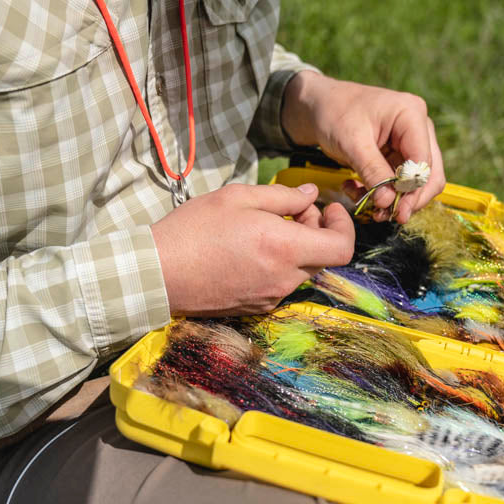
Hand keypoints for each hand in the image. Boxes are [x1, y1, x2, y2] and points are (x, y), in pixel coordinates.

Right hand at [151, 183, 353, 315]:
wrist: (158, 274)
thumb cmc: (194, 230)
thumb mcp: (238, 197)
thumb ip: (283, 196)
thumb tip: (312, 195)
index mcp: (285, 249)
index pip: (342, 248)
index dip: (345, 226)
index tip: (329, 209)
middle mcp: (284, 279)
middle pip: (322, 257)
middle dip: (316, 231)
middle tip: (292, 210)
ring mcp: (270, 298)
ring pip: (301, 270)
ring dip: (296, 248)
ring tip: (264, 228)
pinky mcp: (255, 308)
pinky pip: (280, 284)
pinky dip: (278, 265)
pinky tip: (249, 250)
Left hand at [281, 72, 445, 222]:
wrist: (320, 106)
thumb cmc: (334, 113)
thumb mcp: (351, 142)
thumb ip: (372, 171)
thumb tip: (388, 201)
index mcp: (411, 114)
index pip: (424, 161)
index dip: (413, 189)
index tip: (395, 210)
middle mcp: (418, 128)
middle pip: (429, 174)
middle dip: (409, 199)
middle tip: (389, 217)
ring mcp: (410, 143)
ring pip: (415, 183)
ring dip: (395, 200)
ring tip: (371, 209)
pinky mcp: (398, 156)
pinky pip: (399, 183)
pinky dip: (382, 194)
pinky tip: (359, 192)